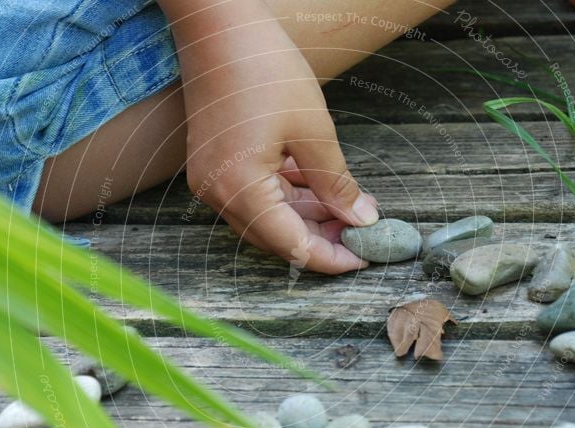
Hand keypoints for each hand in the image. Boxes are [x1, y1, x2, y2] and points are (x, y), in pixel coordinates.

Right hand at [161, 0, 379, 273]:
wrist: (216, 22)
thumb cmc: (263, 67)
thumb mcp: (313, 129)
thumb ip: (337, 183)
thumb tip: (361, 219)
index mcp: (239, 189)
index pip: (291, 246)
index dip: (330, 257)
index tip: (363, 257)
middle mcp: (217, 193)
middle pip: (275, 237)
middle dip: (320, 237)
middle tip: (360, 229)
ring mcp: (210, 179)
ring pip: (265, 216)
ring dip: (306, 215)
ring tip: (348, 204)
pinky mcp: (212, 164)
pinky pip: (253, 194)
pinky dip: (286, 195)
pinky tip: (316, 184)